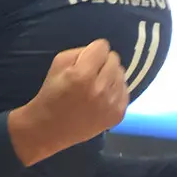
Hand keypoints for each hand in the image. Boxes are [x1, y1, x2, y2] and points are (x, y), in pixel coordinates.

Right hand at [9, 40, 128, 165]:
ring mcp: (112, 104)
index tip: (87, 59)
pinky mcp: (118, 115)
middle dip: (102, 63)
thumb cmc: (52, 94)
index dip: (93, 50)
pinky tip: (102, 97)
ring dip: (110, 76)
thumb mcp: (58, 63)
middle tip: (90, 73)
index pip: (102, 47)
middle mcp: (101, 89)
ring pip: (121, 74)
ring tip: (96, 86)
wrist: (50, 128)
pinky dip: (115, 91)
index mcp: (83, 75)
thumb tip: (100, 50)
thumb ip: (80, 51)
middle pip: (114, 59)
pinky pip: (125, 91)